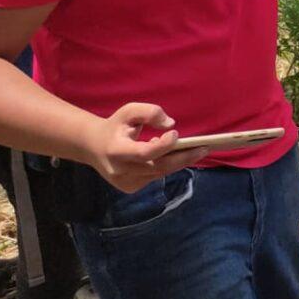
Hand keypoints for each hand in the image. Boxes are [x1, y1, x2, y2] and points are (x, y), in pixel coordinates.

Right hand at [81, 104, 207, 193]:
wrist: (93, 147)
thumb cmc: (116, 126)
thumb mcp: (129, 111)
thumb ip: (149, 112)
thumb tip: (170, 124)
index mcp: (116, 150)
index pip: (144, 153)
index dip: (163, 146)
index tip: (176, 133)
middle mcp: (119, 170)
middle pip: (158, 167)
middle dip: (184, 157)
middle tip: (205, 148)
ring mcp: (124, 182)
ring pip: (159, 173)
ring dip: (179, 161)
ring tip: (198, 149)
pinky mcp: (130, 187)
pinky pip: (155, 176)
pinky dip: (168, 166)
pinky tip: (176, 156)